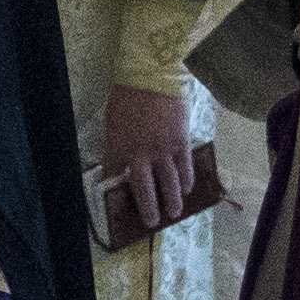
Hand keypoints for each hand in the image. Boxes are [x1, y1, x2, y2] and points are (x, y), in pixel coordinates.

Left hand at [100, 84, 194, 241]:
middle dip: (149, 208)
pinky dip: (187, 180)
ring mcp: (163, 150)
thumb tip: (115, 164)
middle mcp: (141, 154)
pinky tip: (187, 189)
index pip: (115, 176)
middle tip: (153, 222)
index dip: (117, 190)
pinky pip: (185, 166)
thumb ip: (115, 145)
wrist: (151, 77)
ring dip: (172, 200)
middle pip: (145, 189)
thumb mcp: (112, 122)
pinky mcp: (181, 142)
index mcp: (119, 148)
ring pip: (169, 182)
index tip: (119, 203)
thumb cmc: (127, 97)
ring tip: (174, 213)